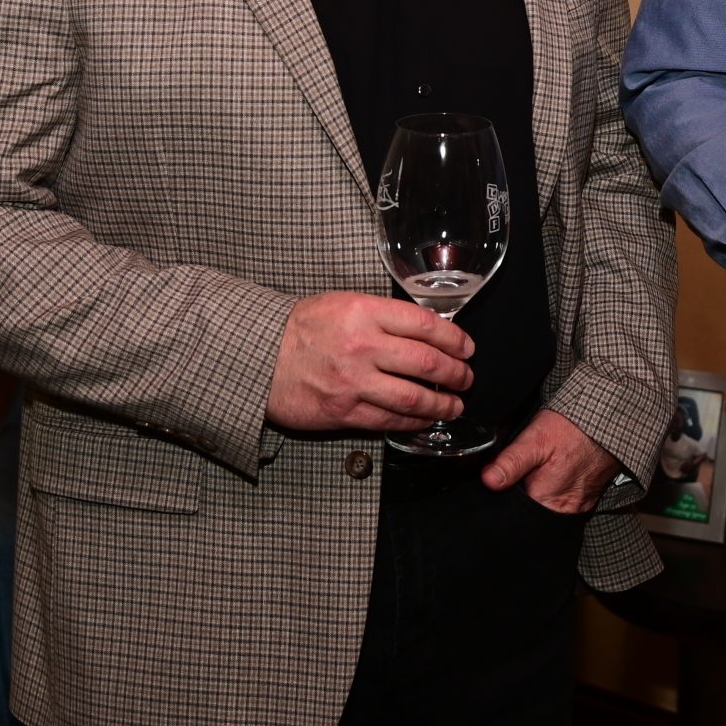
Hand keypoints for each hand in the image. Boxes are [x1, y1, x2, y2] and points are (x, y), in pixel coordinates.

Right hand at [266, 292, 473, 433]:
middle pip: (426, 362)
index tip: (467, 347)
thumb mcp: (342, 304)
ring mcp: (353, 381)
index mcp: (364, 312)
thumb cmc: (301, 328)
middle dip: (455, 373)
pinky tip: (423, 420)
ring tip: (454, 405)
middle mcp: (361, 345)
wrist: (259, 357)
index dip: (454, 338)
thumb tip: (425, 330)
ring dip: (441, 404)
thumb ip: (381, 315)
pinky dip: (412, 422)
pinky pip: (388, 420)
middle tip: (466, 378)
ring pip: (413, 397)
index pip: (424, 324)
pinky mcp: (342, 411)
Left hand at [481, 408, 621, 513]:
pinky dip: (554, 494)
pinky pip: (563, 504)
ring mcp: (577, 507)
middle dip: (521, 499)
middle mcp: (564, 511)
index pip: (515, 515)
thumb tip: (488, 482)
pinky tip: (552, 475)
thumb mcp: (535, 440)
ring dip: (538, 496)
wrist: (608, 420)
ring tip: (537, 473)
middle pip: (532, 515)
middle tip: (520, 474)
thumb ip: (511, 463)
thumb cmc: (571, 429)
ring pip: (547, 510)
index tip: (499, 483)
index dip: (502, 500)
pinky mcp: (587, 500)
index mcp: (547, 501)